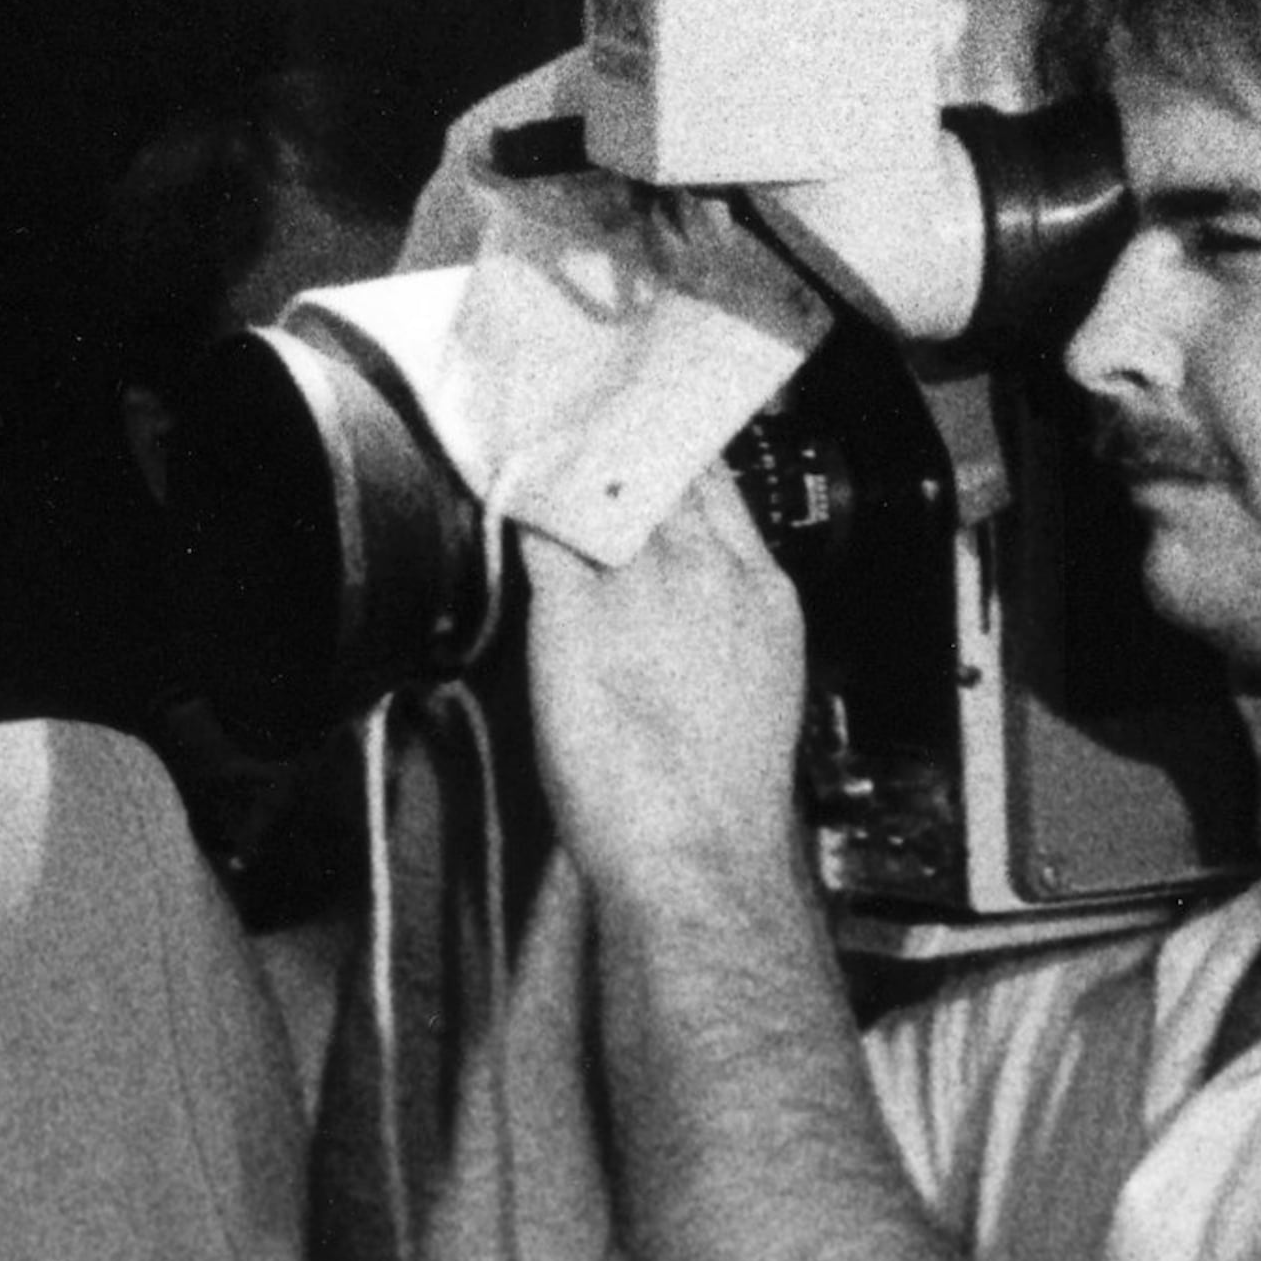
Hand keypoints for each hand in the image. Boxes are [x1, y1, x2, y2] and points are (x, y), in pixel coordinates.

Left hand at [522, 465, 807, 894]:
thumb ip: (721, 622)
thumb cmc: (722, 793)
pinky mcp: (571, 613)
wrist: (698, 847)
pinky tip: (501, 483)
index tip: (643, 435)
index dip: (674, 454)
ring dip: (565, 459)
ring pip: (600, 486)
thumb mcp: (756, 683)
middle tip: (574, 414)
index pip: (715, 487)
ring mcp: (639, 586)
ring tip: (533, 433)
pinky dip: (517, 501)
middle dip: (615, 441)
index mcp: (760, 590)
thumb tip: (685, 604)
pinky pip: (537, 531)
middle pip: (657, 470)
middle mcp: (704, 572)